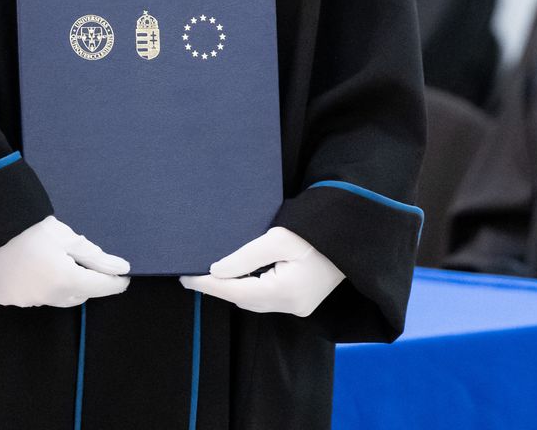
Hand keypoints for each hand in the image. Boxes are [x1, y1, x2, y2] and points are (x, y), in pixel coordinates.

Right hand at [0, 215, 130, 308]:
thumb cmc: (32, 228)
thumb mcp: (68, 238)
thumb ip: (96, 258)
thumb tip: (122, 269)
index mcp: (66, 280)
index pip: (100, 287)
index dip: (115, 283)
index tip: (124, 278)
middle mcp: (47, 297)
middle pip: (77, 295)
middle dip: (86, 283)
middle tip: (83, 263)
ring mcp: (25, 300)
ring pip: (54, 298)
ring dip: (60, 286)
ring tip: (53, 262)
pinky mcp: (7, 298)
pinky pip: (31, 296)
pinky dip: (36, 286)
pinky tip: (30, 268)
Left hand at [179, 227, 345, 317]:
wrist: (351, 233)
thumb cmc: (317, 230)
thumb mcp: (278, 238)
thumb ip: (245, 257)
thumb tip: (216, 271)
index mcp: (285, 292)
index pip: (235, 291)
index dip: (208, 285)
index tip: (185, 277)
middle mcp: (292, 305)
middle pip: (245, 300)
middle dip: (219, 288)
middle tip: (194, 274)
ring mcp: (300, 306)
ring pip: (256, 301)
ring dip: (235, 289)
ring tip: (212, 274)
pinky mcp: (303, 300)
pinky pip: (268, 298)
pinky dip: (251, 289)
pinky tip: (240, 276)